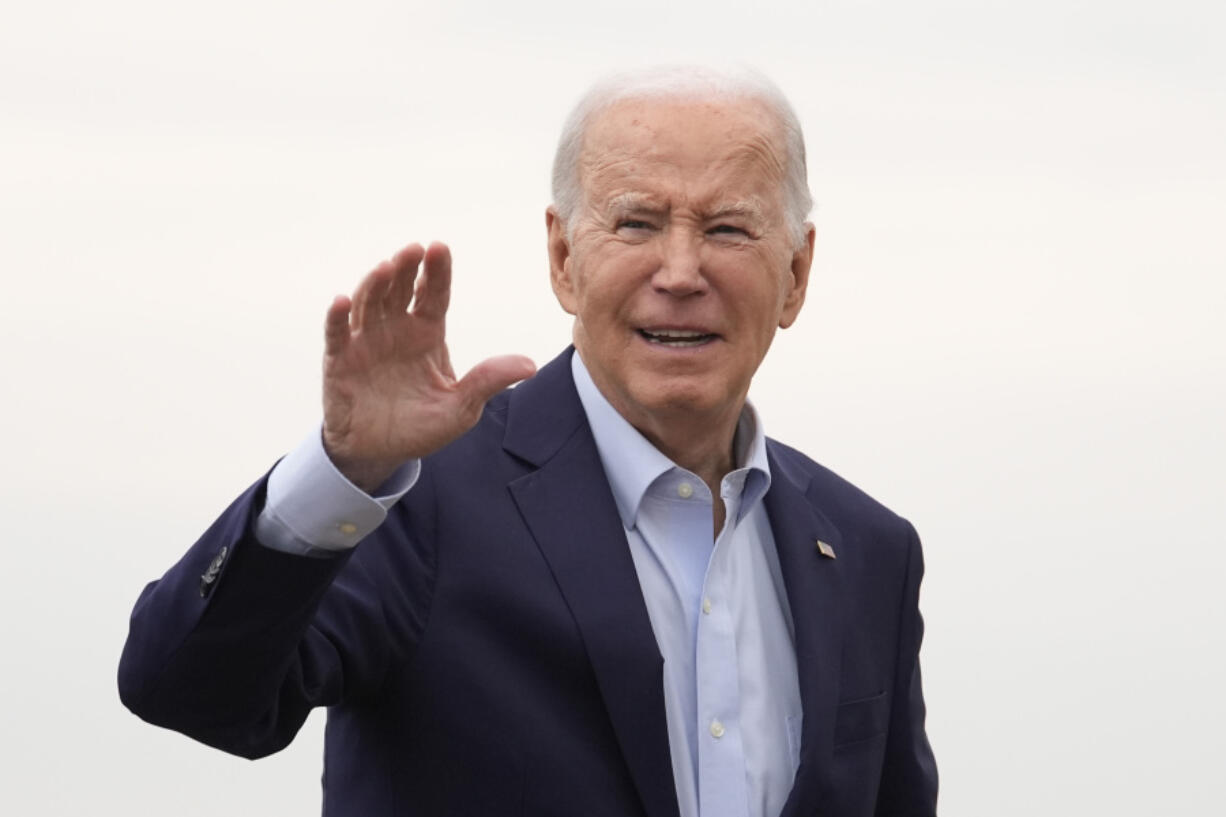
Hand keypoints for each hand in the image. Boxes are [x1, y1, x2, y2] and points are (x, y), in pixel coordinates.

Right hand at [321, 242, 535, 491]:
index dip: (437, 272)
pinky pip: (335, 335)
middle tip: (414, 250)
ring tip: (386, 268)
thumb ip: (488, 381)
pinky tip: (341, 301)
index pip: (434, 295)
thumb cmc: (422, 427)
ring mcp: (365, 341)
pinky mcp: (339, 361)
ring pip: (368, 304)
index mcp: (427, 334)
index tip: (440, 247)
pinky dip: (336, 318)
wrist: (380, 453)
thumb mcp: (462, 408)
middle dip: (407, 268)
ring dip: (375, 284)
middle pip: (400, 290)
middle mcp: (396, 329)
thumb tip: (530, 366)